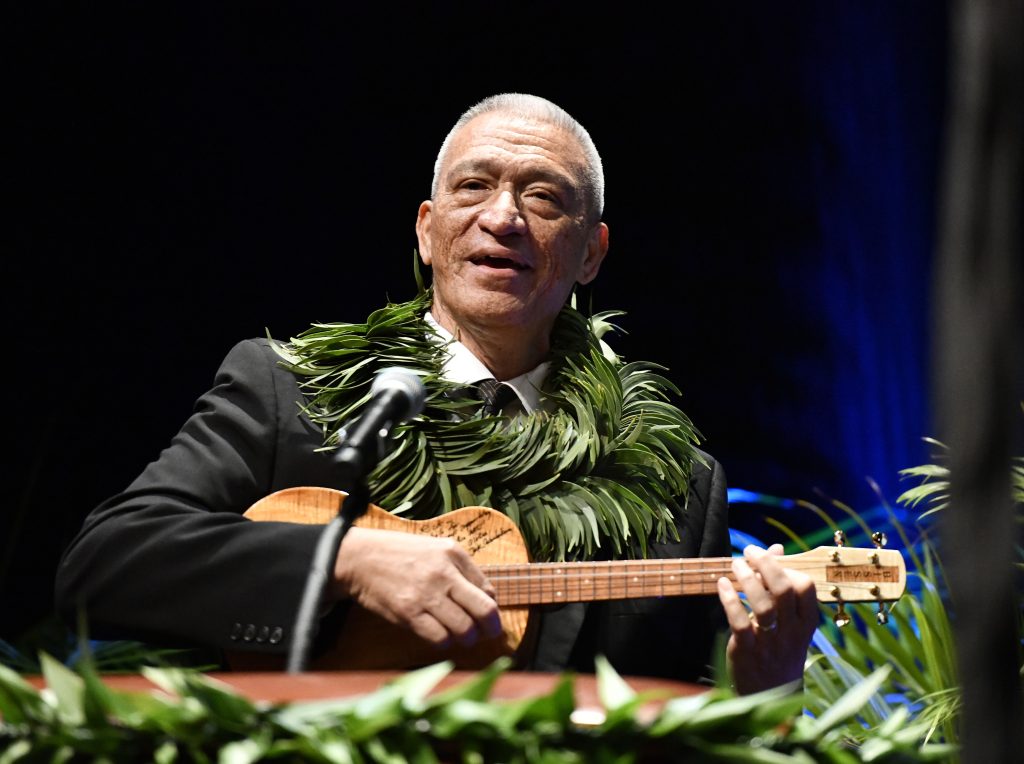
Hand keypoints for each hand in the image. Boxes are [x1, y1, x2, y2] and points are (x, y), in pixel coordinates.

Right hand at [331, 527, 501, 648]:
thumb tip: (489, 598)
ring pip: (464, 629)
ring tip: (462, 636)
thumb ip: (464, 569)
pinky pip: (439, 638)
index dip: (493, 610)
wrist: (361, 558)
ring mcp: (426, 594)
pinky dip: (445, 642)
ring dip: (467, 639)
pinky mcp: (408, 613)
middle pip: (484, 612)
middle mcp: (443, 573)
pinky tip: (441, 636)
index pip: (488, 591)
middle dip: (490, 629)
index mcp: (453, 554)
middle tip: (485, 634)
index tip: (488, 618)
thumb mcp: (437, 548)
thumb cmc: (401, 554)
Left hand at [717, 544, 818, 694]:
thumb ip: (782, 585)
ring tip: (735, 564)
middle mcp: (791, 632)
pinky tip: (722, 584)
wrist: (770, 695)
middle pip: (784, 590)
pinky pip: (740, 622)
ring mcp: (770, 643)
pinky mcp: (747, 651)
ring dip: (747, 579)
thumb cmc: (778, 648)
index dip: (786, 567)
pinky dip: (730, 600)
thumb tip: (777, 548)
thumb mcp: (788, 621)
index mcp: (805, 623)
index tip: (767, 556)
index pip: (806, 587)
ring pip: (763, 605)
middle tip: (749, 552)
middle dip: (766, 565)